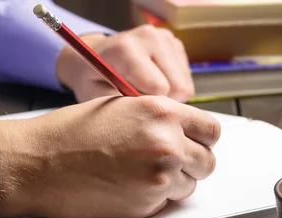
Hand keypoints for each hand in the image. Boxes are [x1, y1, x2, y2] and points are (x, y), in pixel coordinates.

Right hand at [0, 96, 218, 217]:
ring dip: (172, 184)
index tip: (193, 145)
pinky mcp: (147, 202)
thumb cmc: (72, 133)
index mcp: (162, 112)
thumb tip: (184, 132)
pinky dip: (153, 199)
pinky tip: (126, 188)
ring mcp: (160, 175)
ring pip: (189, 186)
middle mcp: (167, 142)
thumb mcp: (122, 107)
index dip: (203, 140)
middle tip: (167, 166)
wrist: (38, 163)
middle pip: (207, 162)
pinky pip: (166, 203)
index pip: (212, 130)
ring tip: (138, 176)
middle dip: (192, 165)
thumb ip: (158, 118)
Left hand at [56, 25, 194, 102]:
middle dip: (164, 101)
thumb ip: (125, 108)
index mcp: (126, 49)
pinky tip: (154, 81)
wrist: (94, 55)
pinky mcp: (175, 42)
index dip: (150, 105)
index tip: (135, 105)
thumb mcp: (98, 99)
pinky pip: (187, 77)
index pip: (160, 88)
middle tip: (142, 102)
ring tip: (146, 91)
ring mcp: (164, 37)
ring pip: (186, 84)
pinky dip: (173, 85)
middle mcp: (149, 36)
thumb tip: (151, 118)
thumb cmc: (93, 81)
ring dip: (170, 94)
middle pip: (179, 87)